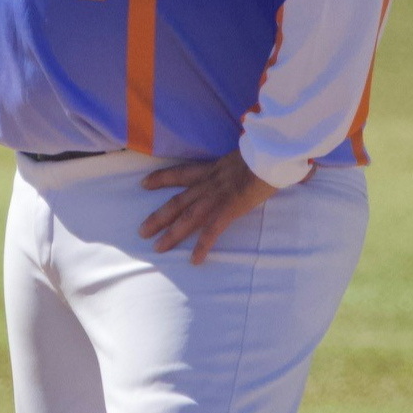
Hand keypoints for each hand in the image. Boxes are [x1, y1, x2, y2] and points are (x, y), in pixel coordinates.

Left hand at [139, 149, 278, 264]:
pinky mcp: (228, 209)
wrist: (270, 155)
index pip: (181, 173)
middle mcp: (209, 183)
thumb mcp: (243, 154)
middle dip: (158, 217)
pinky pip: (211, 230)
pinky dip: (202, 246)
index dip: (161, 178)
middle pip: (177, 201)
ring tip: (157, 248)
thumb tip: (242, 168)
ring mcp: (216, 197)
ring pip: (187, 217)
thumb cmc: (263, 153)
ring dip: (171, 234)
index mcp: (212, 169)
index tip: (144, 183)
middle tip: (142, 231)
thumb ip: (236, 164)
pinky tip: (194, 260)